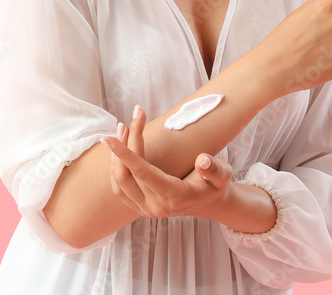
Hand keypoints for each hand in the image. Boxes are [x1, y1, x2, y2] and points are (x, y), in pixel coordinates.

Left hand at [100, 105, 233, 218]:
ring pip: (119, 182)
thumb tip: (202, 160)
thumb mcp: (222, 174)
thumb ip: (214, 169)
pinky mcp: (139, 207)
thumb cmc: (214, 183)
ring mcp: (146, 210)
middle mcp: (157, 207)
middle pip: (127, 174)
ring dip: (116, 156)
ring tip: (123, 129)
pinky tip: (120, 149)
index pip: (143, 173)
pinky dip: (116, 168)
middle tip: (126, 122)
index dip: (125, 153)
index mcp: (175, 197)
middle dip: (122, 146)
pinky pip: (119, 188)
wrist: (207, 202)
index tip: (109, 137)